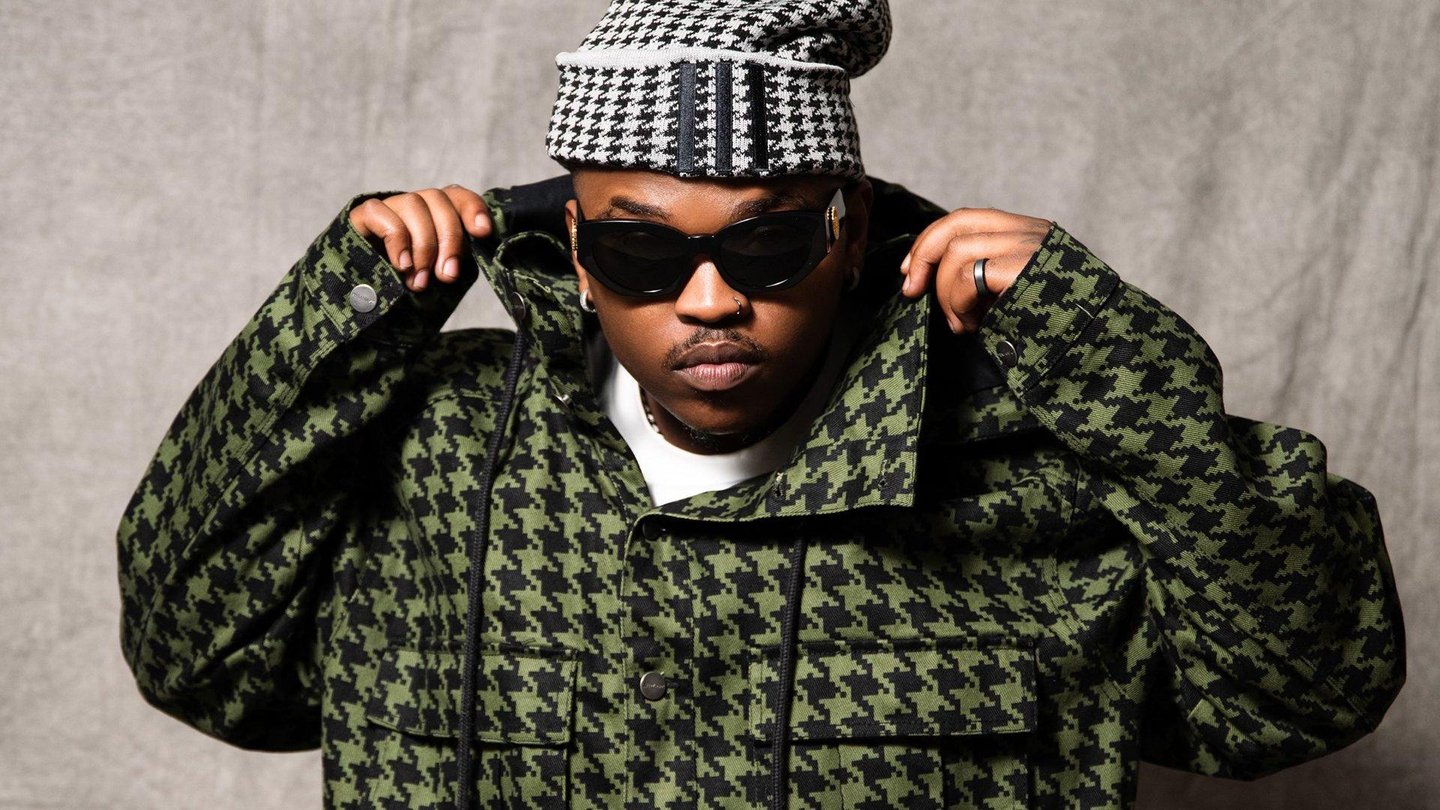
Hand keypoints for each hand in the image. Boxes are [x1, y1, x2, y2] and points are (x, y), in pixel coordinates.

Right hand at [348, 184, 491, 291]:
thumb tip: (465, 261)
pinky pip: (382, 213)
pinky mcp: (363, 216)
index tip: (483, 232)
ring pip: (414, 204)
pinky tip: (402, 266)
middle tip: (447, 275)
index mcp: (438, 214)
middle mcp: (415, 204)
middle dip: (449, 239)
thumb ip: (453, 262)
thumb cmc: (407, 287)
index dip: (473, 209)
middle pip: (439, 199)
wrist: (361, 301)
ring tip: (421, 281)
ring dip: (423, 245)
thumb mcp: (436, 275)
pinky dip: (397, 240)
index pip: (459, 196)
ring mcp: (390, 207)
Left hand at [899, 207, 1051, 333]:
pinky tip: (972, 326)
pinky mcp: (1022, 268)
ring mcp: (1027, 246)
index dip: (929, 241)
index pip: (966, 219)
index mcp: (1027, 232)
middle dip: (923, 256)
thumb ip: (987, 276)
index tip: (910, 272)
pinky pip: (968, 276)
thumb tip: (933, 283)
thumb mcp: (1018, 291)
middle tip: (911, 291)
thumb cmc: (1059, 325)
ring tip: (961, 323)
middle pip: (956, 224)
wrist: (1101, 340)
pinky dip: (958, 303)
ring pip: (957, 252)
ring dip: (946, 294)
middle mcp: (1028, 231)